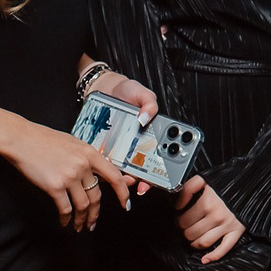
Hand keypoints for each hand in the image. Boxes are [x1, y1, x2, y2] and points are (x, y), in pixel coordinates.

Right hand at [1, 119, 129, 230]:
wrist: (21, 139)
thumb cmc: (45, 140)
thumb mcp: (74, 144)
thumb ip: (88, 159)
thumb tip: (102, 175)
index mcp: (90, 154)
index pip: (114, 177)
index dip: (123, 193)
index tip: (125, 204)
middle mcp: (83, 165)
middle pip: (97, 196)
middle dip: (95, 213)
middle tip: (93, 223)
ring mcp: (69, 176)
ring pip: (83, 205)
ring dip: (82, 219)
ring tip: (79, 226)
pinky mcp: (54, 186)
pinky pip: (65, 208)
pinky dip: (66, 218)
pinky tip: (65, 222)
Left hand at [90, 68, 159, 195]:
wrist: (104, 89)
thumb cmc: (126, 91)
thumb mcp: (143, 93)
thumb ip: (150, 104)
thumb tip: (146, 118)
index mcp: (150, 135)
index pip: (160, 155)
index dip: (165, 168)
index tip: (166, 174)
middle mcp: (136, 144)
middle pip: (145, 167)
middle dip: (147, 178)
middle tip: (145, 180)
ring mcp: (120, 148)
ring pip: (126, 169)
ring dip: (128, 177)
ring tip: (128, 178)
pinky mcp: (104, 148)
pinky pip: (105, 161)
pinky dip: (107, 168)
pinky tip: (109, 169)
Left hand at [174, 175, 244, 262]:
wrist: (252, 182)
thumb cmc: (228, 180)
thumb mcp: (204, 178)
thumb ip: (188, 189)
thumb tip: (178, 206)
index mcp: (207, 203)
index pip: (184, 220)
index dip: (178, 221)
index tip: (179, 219)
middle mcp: (216, 216)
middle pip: (191, 233)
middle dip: (185, 232)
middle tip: (185, 228)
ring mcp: (227, 226)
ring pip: (203, 243)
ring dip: (194, 243)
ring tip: (192, 238)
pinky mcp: (237, 231)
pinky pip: (224, 249)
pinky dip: (213, 256)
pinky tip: (205, 259)